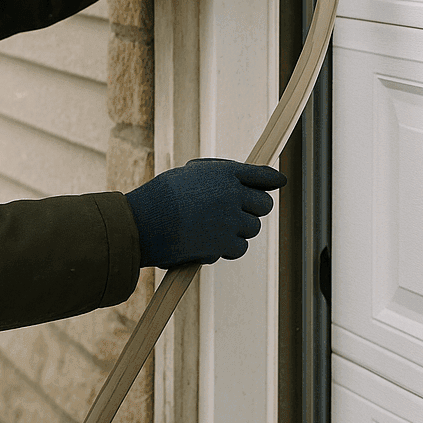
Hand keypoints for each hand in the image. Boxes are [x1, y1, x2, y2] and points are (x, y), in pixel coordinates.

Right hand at [124, 159, 288, 269]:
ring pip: (252, 228)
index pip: (259, 174)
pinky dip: (227, 249)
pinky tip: (208, 245)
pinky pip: (239, 248)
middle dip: (254, 210)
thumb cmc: (159, 199)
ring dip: (237, 231)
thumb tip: (234, 191)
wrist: (144, 222)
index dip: (271, 179)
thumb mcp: (188, 178)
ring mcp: (232, 219)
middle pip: (264, 204)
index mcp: (224, 172)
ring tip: (212, 231)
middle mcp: (233, 193)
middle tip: (239, 216)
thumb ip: (215, 181)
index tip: (279, 182)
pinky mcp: (225, 243)